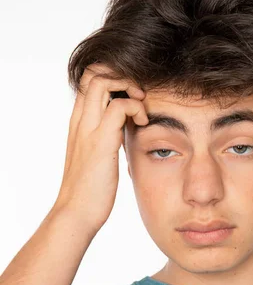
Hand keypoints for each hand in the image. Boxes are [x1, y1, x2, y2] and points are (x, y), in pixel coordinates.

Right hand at [53, 63, 147, 236]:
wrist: (77, 213)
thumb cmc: (90, 189)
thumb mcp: (97, 156)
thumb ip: (106, 137)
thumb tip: (126, 129)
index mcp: (79, 122)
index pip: (90, 80)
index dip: (114, 78)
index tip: (132, 96)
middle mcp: (81, 120)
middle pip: (94, 72)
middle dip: (122, 75)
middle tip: (139, 96)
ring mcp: (89, 129)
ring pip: (103, 81)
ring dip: (130, 87)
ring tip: (142, 109)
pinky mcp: (101, 142)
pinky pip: (119, 106)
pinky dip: (136, 108)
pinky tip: (143, 125)